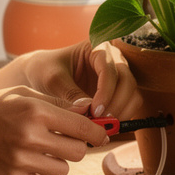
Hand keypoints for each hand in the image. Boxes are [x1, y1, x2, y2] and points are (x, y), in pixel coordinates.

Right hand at [0, 86, 107, 174]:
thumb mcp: (22, 95)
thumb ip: (57, 105)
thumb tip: (88, 111)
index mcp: (35, 111)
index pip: (82, 127)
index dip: (97, 132)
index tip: (101, 135)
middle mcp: (29, 136)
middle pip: (78, 152)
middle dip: (77, 147)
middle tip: (65, 141)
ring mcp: (19, 161)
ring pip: (63, 170)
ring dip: (58, 162)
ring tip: (41, 151)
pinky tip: (29, 163)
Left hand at [21, 41, 139, 119]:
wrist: (41, 75)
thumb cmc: (45, 70)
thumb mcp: (52, 79)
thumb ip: (70, 92)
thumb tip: (87, 109)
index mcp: (97, 48)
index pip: (110, 68)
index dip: (106, 91)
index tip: (95, 110)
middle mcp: (112, 60)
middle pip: (127, 80)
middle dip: (117, 103)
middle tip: (100, 121)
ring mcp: (117, 77)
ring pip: (133, 94)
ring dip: (122, 112)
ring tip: (102, 126)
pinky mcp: (117, 92)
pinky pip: (129, 105)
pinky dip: (121, 117)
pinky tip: (104, 126)